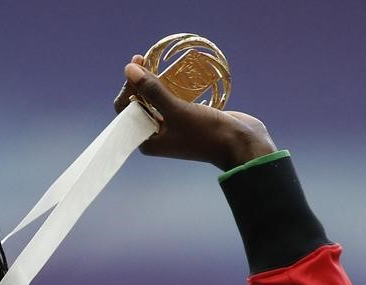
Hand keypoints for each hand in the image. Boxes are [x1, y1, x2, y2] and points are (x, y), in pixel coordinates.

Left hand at [114, 55, 276, 170]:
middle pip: (138, 104)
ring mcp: (171, 127)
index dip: (127, 88)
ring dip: (153, 82)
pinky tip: (172, 73)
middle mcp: (156, 135)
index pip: (125, 111)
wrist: (240, 144)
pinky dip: (169, 86)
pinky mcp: (185, 118)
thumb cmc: (206, 133)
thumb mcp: (176, 110)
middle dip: (138, 82)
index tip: (135, 67)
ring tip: (153, 62)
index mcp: (147, 140)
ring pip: (154, 100)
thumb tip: (130, 70)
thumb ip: (152, 91)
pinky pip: (170, 99)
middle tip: (142, 59)